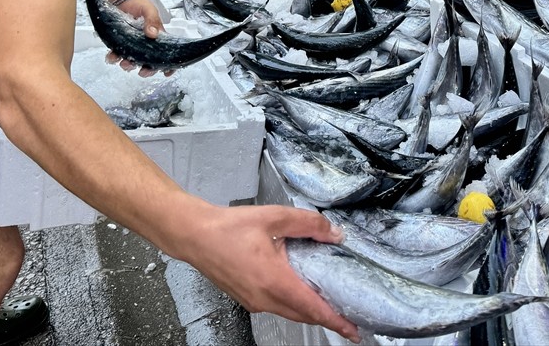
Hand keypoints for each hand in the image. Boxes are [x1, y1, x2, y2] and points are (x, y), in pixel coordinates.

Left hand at [104, 0, 170, 76]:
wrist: (124, 0)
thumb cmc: (140, 5)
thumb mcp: (150, 10)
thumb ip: (152, 21)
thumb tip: (153, 34)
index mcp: (157, 39)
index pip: (166, 54)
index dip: (168, 66)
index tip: (166, 73)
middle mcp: (146, 45)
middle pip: (149, 62)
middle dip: (146, 70)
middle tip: (142, 71)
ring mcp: (132, 45)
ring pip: (132, 61)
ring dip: (129, 66)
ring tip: (125, 63)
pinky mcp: (120, 44)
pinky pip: (117, 54)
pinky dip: (114, 58)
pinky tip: (112, 57)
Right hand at [180, 203, 360, 342]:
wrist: (195, 235)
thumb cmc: (229, 228)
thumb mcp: (274, 218)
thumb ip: (308, 224)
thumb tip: (333, 233)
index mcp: (273, 280)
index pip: (312, 307)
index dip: (335, 320)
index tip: (353, 330)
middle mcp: (263, 298)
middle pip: (304, 315)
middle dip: (327, 317)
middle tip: (349, 315)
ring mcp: (254, 302)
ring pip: (290, 312)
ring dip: (310, 310)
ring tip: (329, 301)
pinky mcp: (247, 299)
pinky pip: (277, 306)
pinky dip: (293, 303)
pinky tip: (301, 288)